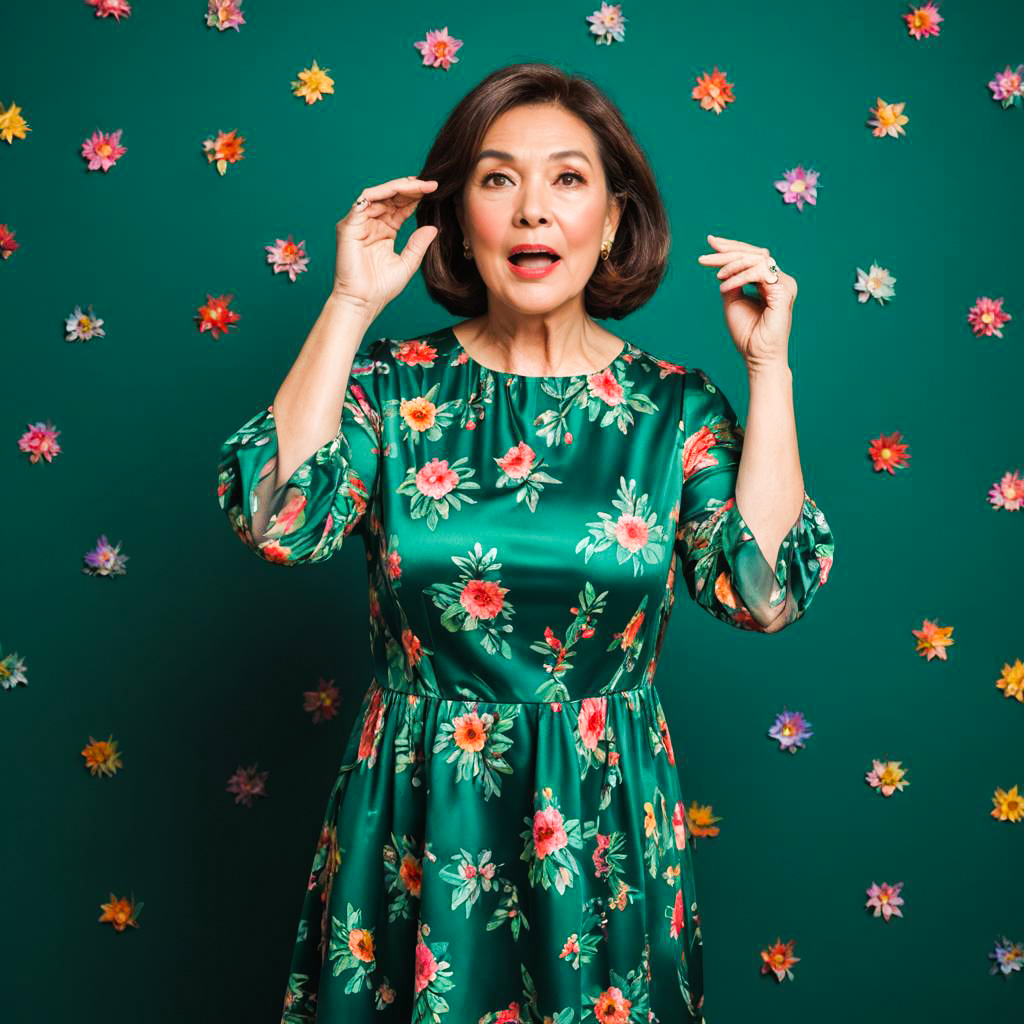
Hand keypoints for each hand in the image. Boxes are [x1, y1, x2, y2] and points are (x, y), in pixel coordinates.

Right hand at [332, 175, 439, 318]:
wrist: (363, 302)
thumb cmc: (381, 288)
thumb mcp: (408, 263)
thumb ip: (418, 244)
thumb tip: (433, 227)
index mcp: (384, 231)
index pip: (400, 206)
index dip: (416, 197)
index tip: (435, 191)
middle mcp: (370, 223)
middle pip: (390, 196)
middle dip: (410, 188)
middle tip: (431, 184)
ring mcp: (358, 223)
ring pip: (378, 194)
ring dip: (400, 187)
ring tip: (420, 186)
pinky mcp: (348, 225)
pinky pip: (365, 201)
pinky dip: (382, 193)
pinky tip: (401, 191)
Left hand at [697, 234, 795, 371]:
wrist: (757, 356)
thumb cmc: (747, 333)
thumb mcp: (732, 300)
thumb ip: (730, 280)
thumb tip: (723, 265)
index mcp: (768, 281)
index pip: (751, 257)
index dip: (731, 248)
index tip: (710, 242)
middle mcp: (778, 279)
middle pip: (754, 254)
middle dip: (728, 251)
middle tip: (705, 254)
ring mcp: (784, 284)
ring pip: (756, 260)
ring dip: (732, 264)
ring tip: (716, 277)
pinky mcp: (784, 291)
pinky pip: (760, 272)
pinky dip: (739, 277)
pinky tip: (724, 285)